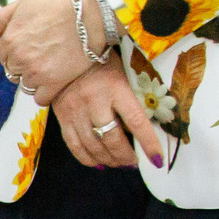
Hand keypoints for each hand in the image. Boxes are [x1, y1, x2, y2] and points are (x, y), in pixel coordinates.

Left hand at [0, 0, 95, 106]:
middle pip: (13, 71)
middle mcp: (20, 58)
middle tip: (42, 56)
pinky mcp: (55, 83)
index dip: (16, 52)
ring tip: (51, 66)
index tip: (29, 48)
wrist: (93, 12)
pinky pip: (41, 98)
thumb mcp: (27, 1)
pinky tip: (54, 83)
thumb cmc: (61, 3)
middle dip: (24, 65)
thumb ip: (4, 18)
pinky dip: (45, 93)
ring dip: (35, 79)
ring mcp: (36, 72)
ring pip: (26, 85)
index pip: (3, 56)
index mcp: (10, 40)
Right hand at [49, 59, 164, 169]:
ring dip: (108, 159)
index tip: (157, 159)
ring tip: (118, 164)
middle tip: (133, 162)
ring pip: (92, 145)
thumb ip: (134, 98)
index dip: (148, 142)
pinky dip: (87, 158)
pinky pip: (74, 145)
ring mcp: (75, 110)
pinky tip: (98, 163)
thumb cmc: (102, 63)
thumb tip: (146, 126)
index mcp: (117, 88)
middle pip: (112, 138)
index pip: (136, 120)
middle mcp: (95, 101)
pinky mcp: (62, 117)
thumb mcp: (124, 74)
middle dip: (125, 156)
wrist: (65, 55)